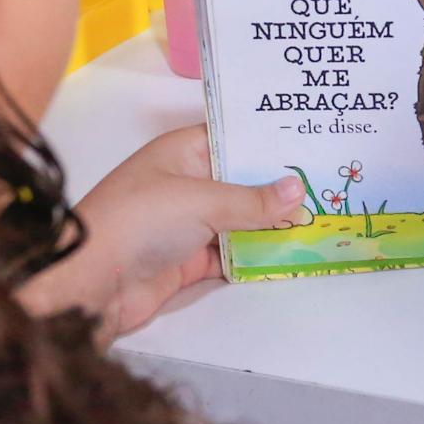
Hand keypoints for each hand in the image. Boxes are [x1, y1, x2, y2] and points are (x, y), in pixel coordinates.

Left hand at [20, 126, 308, 337]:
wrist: (89, 284)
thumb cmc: (137, 222)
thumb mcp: (200, 200)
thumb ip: (251, 200)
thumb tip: (299, 190)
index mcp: (181, 153)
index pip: (233, 139)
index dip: (270, 142)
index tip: (315, 141)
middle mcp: (185, 183)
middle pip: (241, 182)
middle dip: (280, 187)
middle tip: (333, 183)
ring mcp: (187, 225)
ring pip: (241, 221)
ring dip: (273, 224)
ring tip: (325, 218)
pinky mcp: (189, 262)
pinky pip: (233, 255)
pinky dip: (258, 256)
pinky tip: (295, 254)